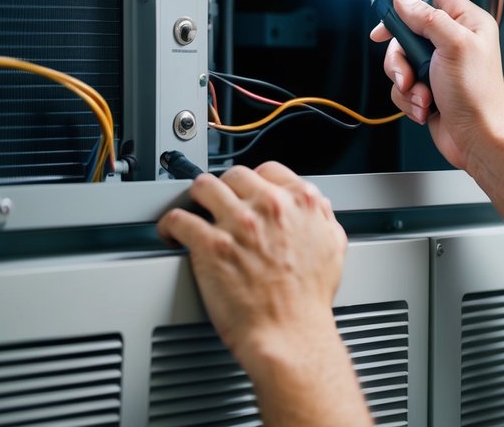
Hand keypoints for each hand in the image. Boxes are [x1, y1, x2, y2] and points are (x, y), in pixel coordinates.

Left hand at [156, 162, 346, 373]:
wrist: (289, 332)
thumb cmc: (309, 300)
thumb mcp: (334, 248)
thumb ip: (324, 220)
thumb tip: (318, 208)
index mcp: (300, 202)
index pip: (269, 170)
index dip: (255, 181)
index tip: (247, 191)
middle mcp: (268, 206)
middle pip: (235, 175)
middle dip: (226, 188)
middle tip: (219, 203)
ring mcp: (238, 223)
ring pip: (203, 186)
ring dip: (196, 197)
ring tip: (192, 209)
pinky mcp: (209, 245)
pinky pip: (178, 219)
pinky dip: (170, 224)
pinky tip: (172, 232)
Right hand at [369, 0, 503, 172]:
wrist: (478, 138)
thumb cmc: (478, 95)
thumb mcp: (453, 46)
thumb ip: (427, 18)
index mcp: (466, 22)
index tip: (387, 11)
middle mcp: (452, 40)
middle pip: (407, 29)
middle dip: (400, 54)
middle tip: (406, 67)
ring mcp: (438, 64)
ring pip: (400, 59)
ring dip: (405, 80)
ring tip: (420, 92)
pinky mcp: (427, 86)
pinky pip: (402, 84)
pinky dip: (409, 98)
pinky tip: (425, 106)